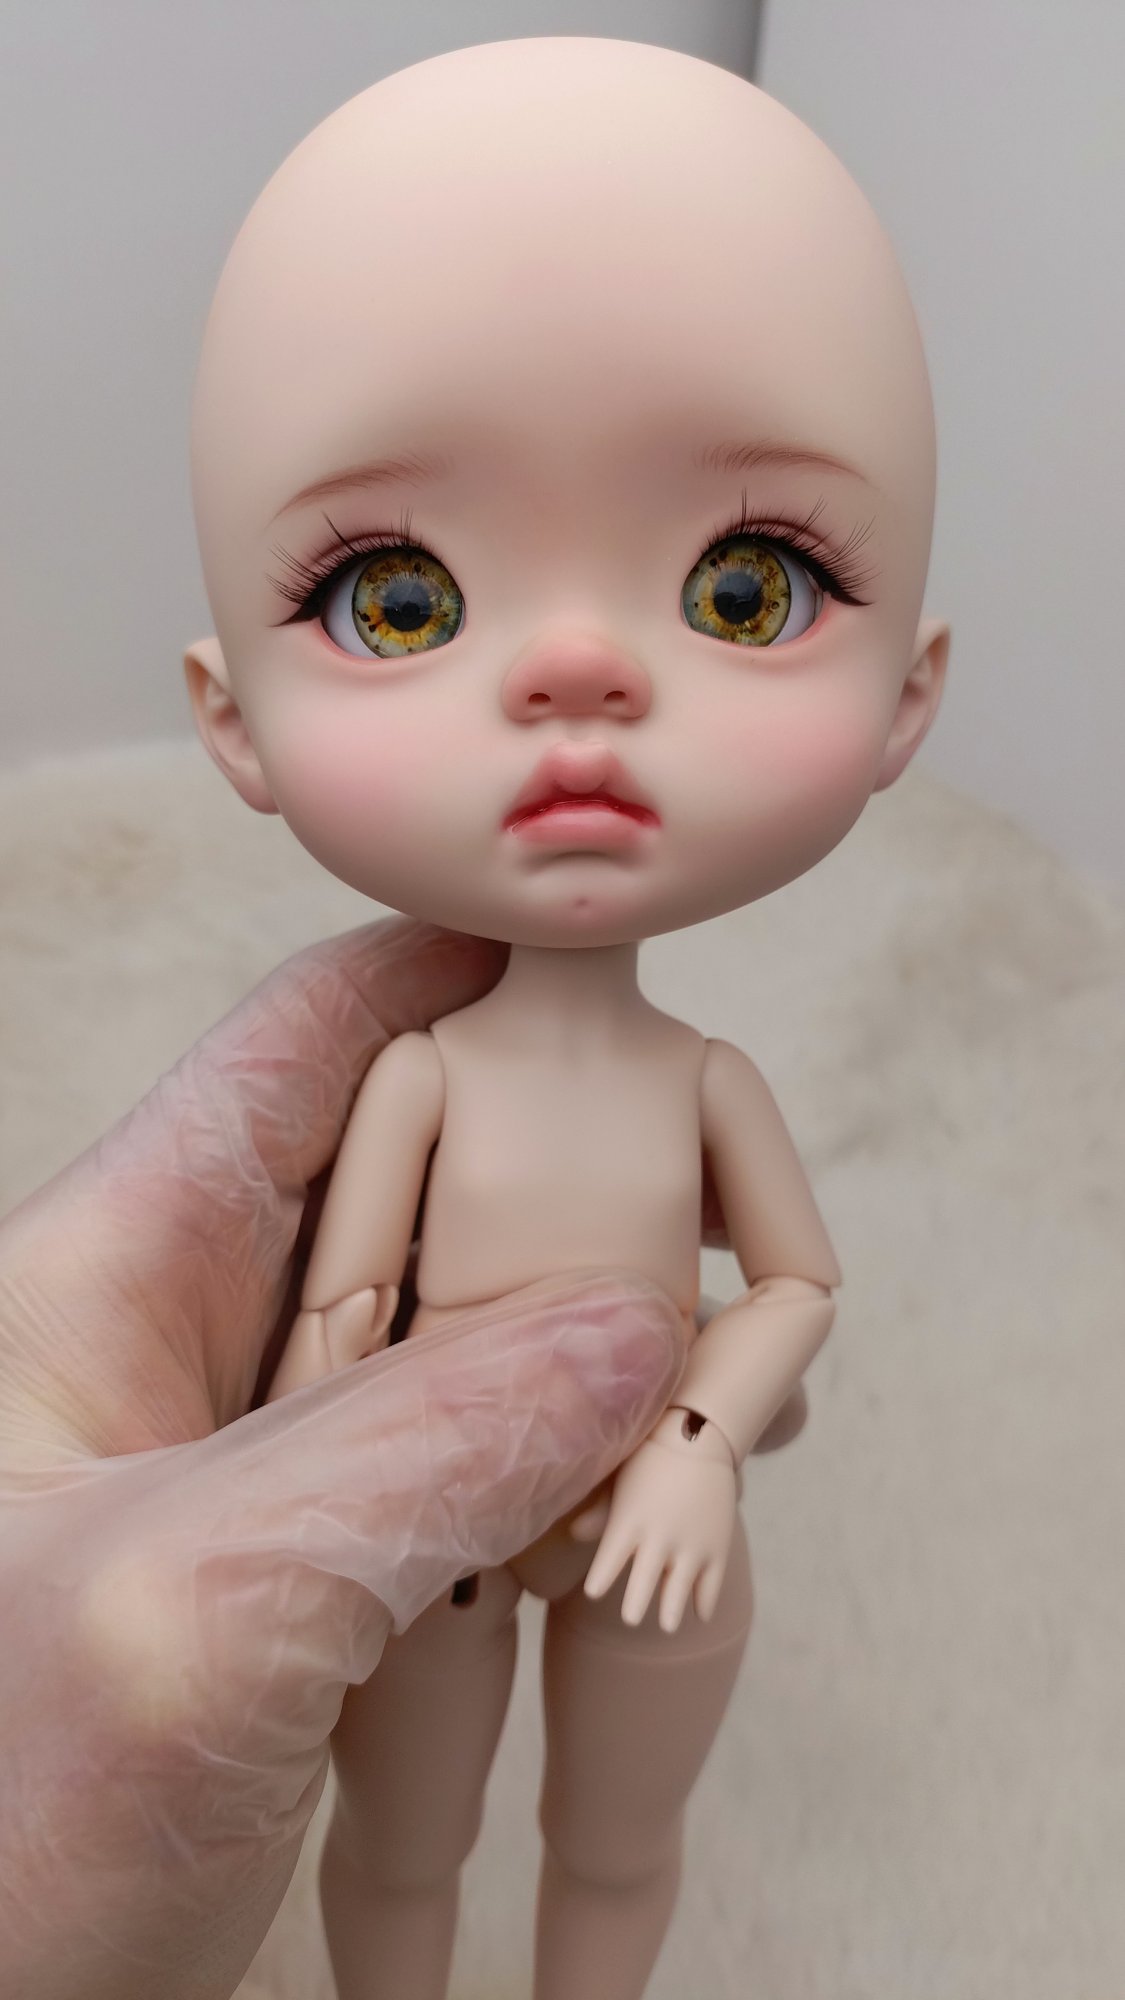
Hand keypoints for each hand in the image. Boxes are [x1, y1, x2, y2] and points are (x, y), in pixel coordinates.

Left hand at [0, 915, 684, 1999]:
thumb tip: (622, 1334)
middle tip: (708, 1202)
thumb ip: (417, 1448)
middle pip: (405, 1177)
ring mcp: (249, 1454)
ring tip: (711, 1365)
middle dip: (559, 1174)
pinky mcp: (299, 1568)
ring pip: (447, 1330)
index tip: (608, 960)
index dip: (454, 971)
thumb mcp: (196, 1608)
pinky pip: (453, 1467)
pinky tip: (638, 1499)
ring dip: (576, 1341)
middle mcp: (188, 1338)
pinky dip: (555, 1468)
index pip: (305, 1043)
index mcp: (113, 1271)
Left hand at [578, 1407, 737, 1632]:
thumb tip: (573, 1534)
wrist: (699, 1437)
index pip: (606, 1567)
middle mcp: (657, 1541)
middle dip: (633, 1608)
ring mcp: (689, 1548)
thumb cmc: (651, 1459)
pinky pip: (709, 1589)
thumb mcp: (621, 1483)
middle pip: (639, 1591)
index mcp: (627, 1524)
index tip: (594, 1592)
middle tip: (630, 1618)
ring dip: (669, 1614)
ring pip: (675, 1597)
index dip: (599, 1583)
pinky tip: (698, 1612)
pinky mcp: (716, 1549)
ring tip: (666, 1624)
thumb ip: (600, 1513)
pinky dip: (703, 1604)